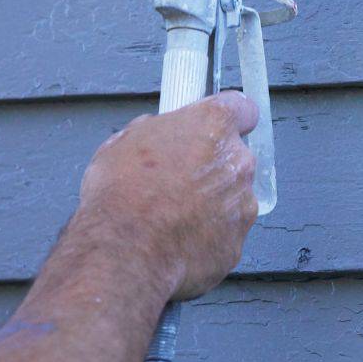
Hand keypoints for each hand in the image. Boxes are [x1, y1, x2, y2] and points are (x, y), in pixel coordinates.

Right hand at [69, 91, 259, 299]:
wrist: (124, 252)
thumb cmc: (120, 195)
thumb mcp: (124, 142)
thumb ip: (157, 132)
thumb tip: (158, 134)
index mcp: (213, 126)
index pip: (242, 109)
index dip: (229, 118)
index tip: (221, 126)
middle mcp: (238, 162)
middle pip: (235, 158)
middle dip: (212, 167)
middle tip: (178, 180)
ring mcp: (243, 205)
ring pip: (233, 197)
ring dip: (211, 203)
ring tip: (172, 216)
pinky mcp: (238, 242)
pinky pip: (226, 233)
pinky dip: (208, 236)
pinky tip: (177, 239)